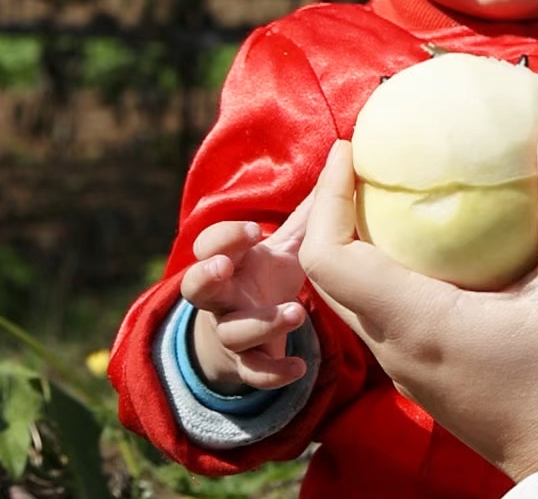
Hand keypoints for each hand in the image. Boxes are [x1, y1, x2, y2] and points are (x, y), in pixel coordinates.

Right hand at [179, 205, 310, 392]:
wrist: (248, 329)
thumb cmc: (266, 274)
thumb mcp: (284, 244)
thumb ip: (309, 213)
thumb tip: (342, 165)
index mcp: (227, 261)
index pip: (209, 245)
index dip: (223, 238)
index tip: (250, 230)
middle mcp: (221, 296)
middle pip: (195, 287)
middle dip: (205, 276)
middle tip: (223, 268)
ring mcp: (230, 330)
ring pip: (231, 332)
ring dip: (259, 324)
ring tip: (296, 313)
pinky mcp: (247, 360)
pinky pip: (253, 371)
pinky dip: (272, 373)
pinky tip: (299, 368)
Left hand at [299, 126, 537, 482]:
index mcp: (416, 324)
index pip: (329, 257)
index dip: (327, 196)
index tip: (352, 149)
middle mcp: (398, 349)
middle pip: (333, 274)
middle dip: (338, 211)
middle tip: (372, 162)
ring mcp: (412, 369)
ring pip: (358, 297)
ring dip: (365, 242)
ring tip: (402, 195)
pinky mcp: (433, 376)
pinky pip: (390, 312)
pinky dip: (394, 270)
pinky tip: (447, 248)